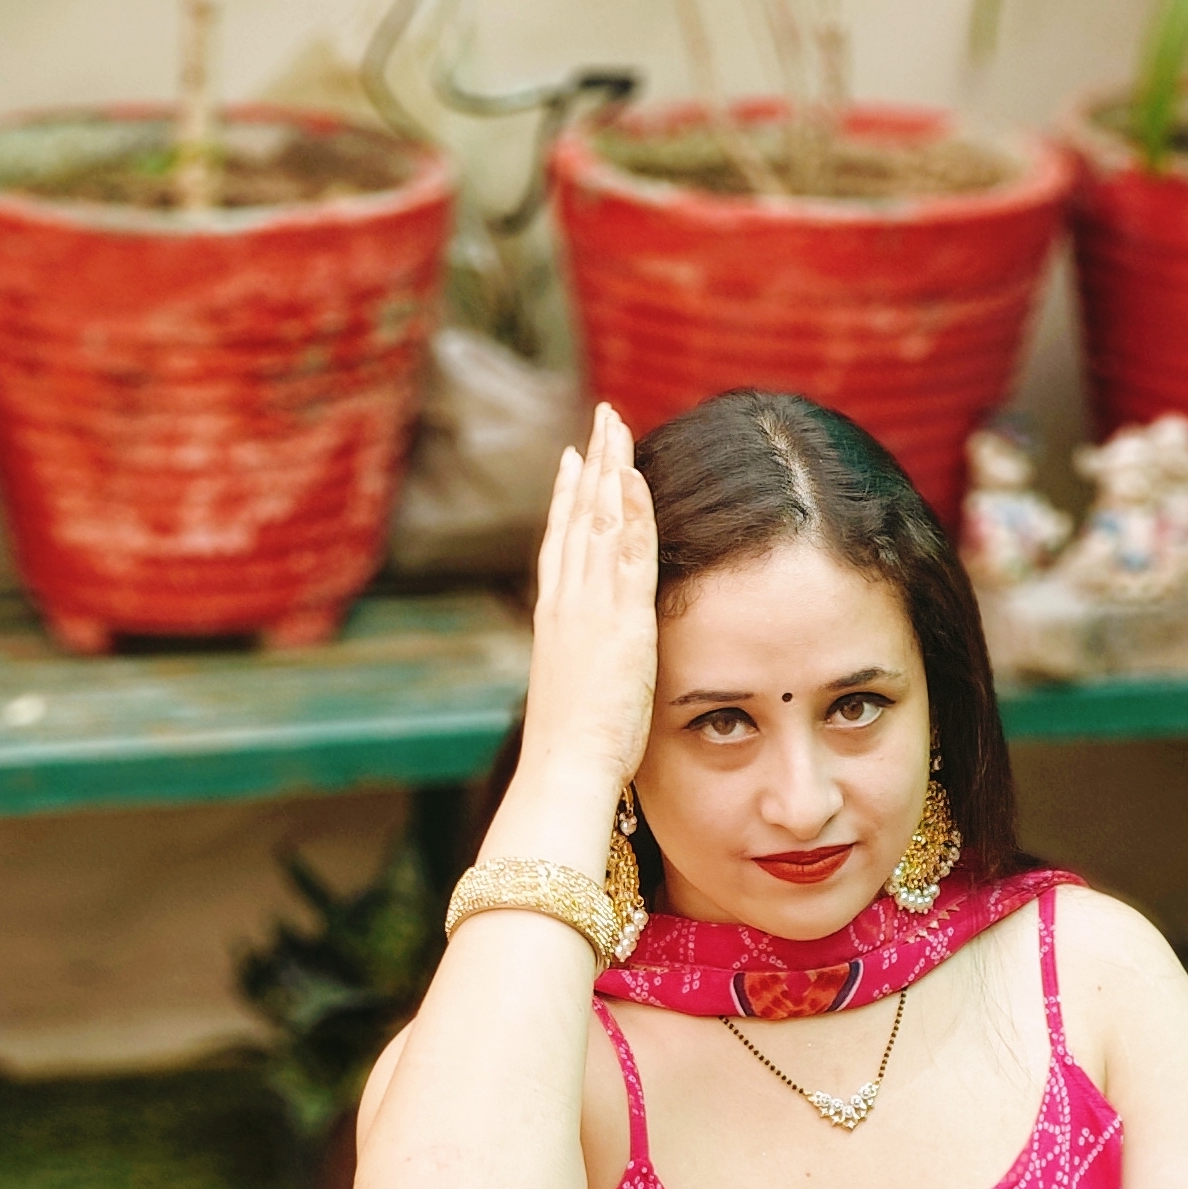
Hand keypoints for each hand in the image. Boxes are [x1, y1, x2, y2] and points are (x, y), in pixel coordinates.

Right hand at [519, 401, 658, 800]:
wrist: (564, 769)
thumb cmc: (571, 751)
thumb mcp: (575, 694)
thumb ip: (584, 666)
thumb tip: (590, 668)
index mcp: (555, 619)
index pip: (560, 543)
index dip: (567, 498)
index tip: (573, 460)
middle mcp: (565, 602)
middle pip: (576, 517)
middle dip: (589, 465)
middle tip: (599, 419)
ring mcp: (588, 606)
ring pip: (597, 521)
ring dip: (608, 468)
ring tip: (614, 424)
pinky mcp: (618, 618)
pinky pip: (625, 550)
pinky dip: (628, 509)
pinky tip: (632, 474)